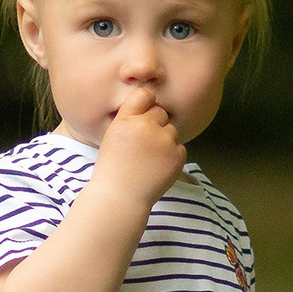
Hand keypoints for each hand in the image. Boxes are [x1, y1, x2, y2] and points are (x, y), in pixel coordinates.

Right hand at [92, 88, 186, 208]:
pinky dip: (171, 156)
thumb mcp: (113, 135)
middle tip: (142, 146)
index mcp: (126, 120)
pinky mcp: (177, 155)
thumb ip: (131, 117)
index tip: (143, 114)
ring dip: (164, 141)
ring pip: (171, 131)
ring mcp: (164, 141)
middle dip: (155, 125)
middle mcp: (145, 127)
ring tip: (148, 159)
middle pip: (160, 113)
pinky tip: (156, 167)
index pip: (144, 94)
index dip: (146, 103)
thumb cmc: (114, 167)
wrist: (121, 197)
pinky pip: (179, 147)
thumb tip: (152, 101)